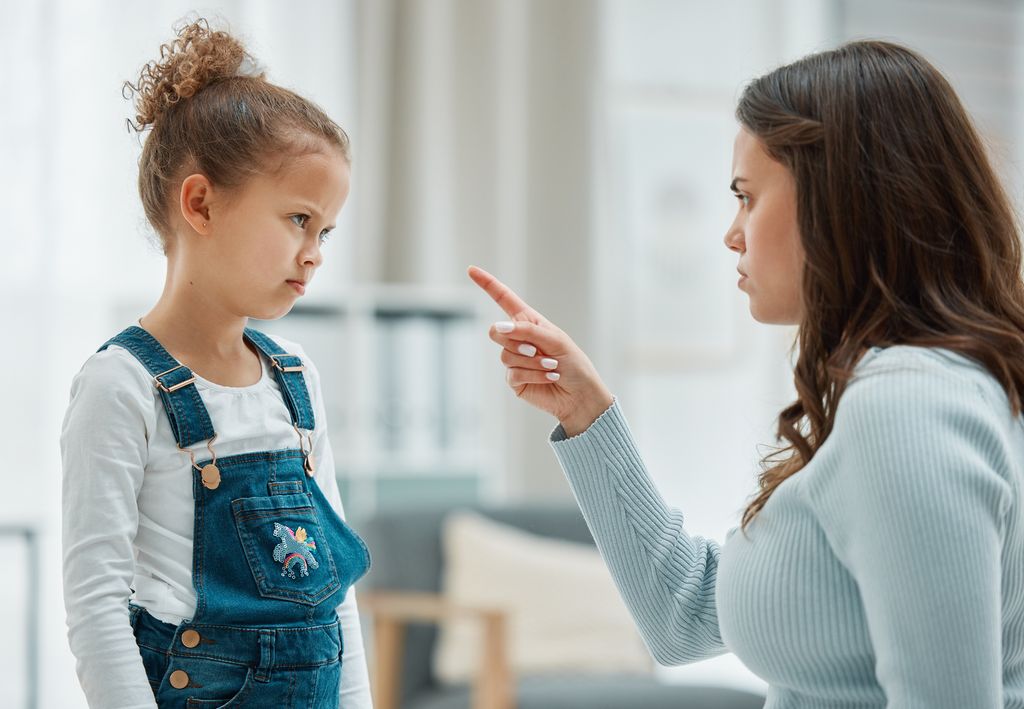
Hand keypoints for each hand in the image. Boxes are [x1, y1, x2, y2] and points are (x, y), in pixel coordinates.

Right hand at [467, 265, 614, 436]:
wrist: (580, 395)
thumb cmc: (574, 364)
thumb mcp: (555, 340)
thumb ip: (526, 331)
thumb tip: (497, 328)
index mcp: (528, 321)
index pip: (503, 299)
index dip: (487, 284)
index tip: (471, 269)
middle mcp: (518, 338)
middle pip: (496, 331)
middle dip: (515, 340)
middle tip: (537, 350)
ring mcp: (514, 359)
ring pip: (505, 355)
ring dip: (531, 361)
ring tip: (551, 366)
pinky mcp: (514, 380)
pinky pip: (513, 373)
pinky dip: (533, 374)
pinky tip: (549, 377)